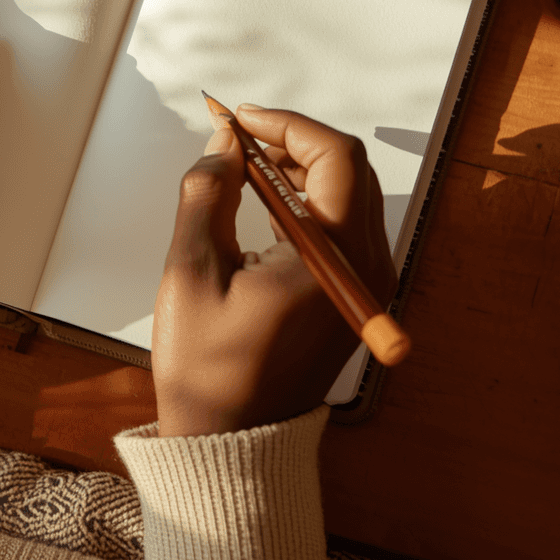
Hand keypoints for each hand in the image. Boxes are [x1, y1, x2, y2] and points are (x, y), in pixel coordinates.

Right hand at [152, 106, 398, 435]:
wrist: (233, 441)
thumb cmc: (209, 370)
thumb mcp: (192, 271)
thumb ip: (208, 193)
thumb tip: (224, 143)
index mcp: (332, 260)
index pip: (334, 157)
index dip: (286, 124)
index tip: (241, 118)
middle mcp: (366, 268)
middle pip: (347, 169)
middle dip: (290, 142)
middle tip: (236, 137)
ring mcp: (366, 283)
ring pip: (345, 194)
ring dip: (296, 170)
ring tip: (240, 169)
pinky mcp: (353, 294)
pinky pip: (340, 225)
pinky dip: (303, 202)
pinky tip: (259, 206)